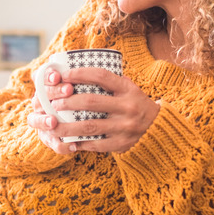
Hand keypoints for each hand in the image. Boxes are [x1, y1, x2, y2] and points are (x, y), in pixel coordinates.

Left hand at [28, 66, 159, 153]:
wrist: (160, 128)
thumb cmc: (136, 104)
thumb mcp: (130, 88)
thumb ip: (111, 81)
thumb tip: (79, 70)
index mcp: (128, 89)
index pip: (101, 76)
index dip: (80, 74)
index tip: (64, 75)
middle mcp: (128, 107)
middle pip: (91, 102)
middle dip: (68, 102)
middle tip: (54, 103)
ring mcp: (125, 127)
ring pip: (90, 126)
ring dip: (68, 126)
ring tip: (53, 125)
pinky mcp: (122, 144)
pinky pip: (97, 144)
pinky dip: (81, 143)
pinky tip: (69, 142)